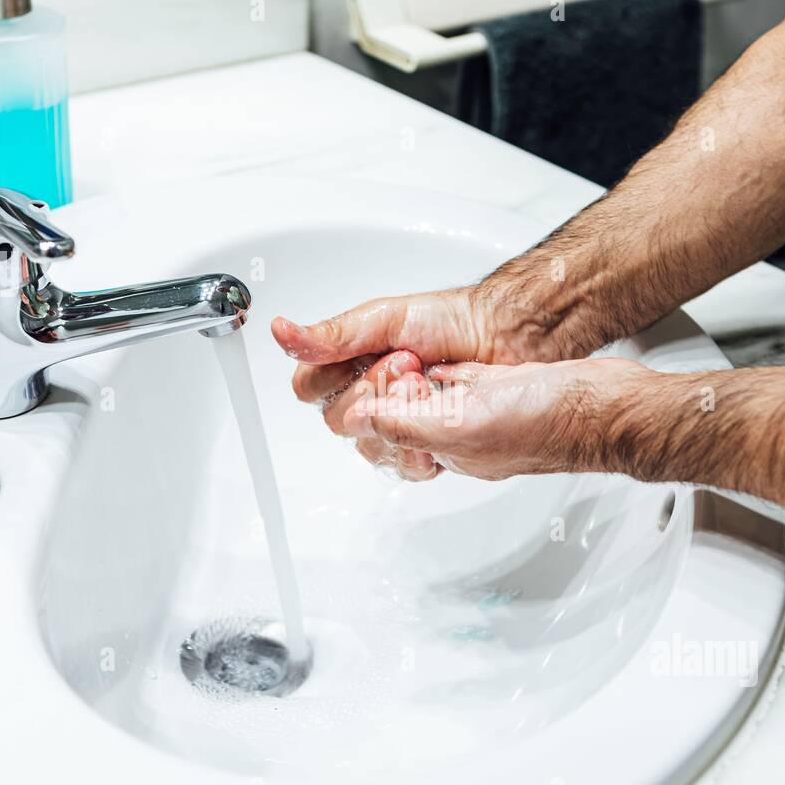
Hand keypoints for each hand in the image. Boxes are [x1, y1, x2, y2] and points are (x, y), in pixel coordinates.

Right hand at [271, 284, 568, 478]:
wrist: (503, 338)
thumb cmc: (449, 321)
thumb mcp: (384, 319)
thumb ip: (333, 335)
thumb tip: (281, 332)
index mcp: (347, 362)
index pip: (309, 388)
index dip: (334, 379)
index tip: (370, 356)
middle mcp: (366, 395)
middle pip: (337, 420)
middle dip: (373, 392)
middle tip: (408, 364)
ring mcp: (394, 422)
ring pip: (368, 445)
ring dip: (397, 416)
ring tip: (429, 386)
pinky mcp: (423, 444)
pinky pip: (402, 465)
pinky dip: (418, 445)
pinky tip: (437, 417)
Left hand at [343, 358, 652, 480]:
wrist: (605, 405)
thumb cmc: (548, 421)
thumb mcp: (462, 424)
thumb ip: (408, 424)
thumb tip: (360, 420)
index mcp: (444, 450)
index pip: (384, 435)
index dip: (377, 403)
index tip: (397, 376)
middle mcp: (459, 436)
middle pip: (398, 418)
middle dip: (390, 389)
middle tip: (406, 367)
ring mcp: (481, 414)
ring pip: (425, 400)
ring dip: (411, 379)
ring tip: (415, 364)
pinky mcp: (501, 391)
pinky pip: (460, 385)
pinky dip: (444, 375)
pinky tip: (442, 366)